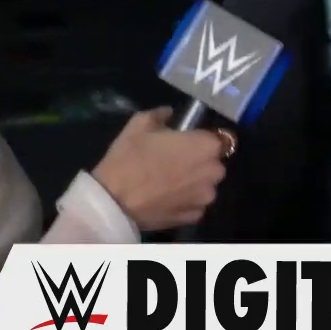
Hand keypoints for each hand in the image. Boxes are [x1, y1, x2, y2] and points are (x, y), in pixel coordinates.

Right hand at [88, 108, 229, 231]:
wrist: (112, 201)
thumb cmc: (129, 158)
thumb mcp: (139, 125)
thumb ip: (160, 115)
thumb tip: (168, 112)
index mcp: (206, 146)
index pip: (218, 138)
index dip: (201, 140)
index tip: (187, 143)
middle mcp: (214, 172)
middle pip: (214, 163)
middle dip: (199, 162)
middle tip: (174, 163)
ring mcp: (206, 197)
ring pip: (206, 186)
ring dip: (194, 183)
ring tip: (169, 184)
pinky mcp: (195, 217)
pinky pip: (195, 205)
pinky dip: (186, 202)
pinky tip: (166, 199)